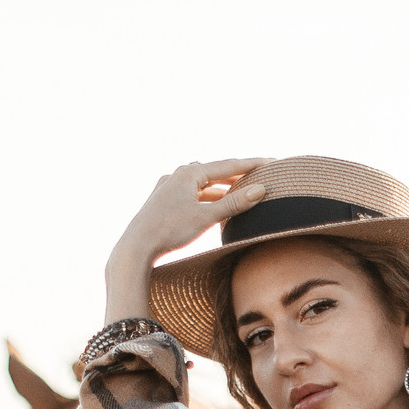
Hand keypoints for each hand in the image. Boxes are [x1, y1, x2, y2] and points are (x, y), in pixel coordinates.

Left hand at [105, 158, 270, 319]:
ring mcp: (168, 187)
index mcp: (189, 173)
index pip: (228, 165)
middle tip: (259, 173)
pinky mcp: (164, 201)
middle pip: (215, 171)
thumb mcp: (206, 217)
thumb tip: (260, 190)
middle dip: (237, 174)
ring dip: (222, 187)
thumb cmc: (170, 230)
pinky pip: (192, 193)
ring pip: (202, 183)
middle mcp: (177, 175)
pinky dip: (207, 197)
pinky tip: (214, 204)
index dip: (252, 164)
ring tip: (240, 191)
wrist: (136, 246)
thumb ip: (234, 204)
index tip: (272, 161)